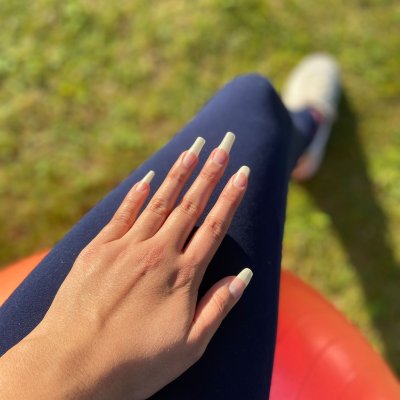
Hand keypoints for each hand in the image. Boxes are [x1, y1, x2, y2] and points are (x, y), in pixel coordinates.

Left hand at [4, 132, 252, 399]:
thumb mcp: (190, 347)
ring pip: (160, 202)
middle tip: (223, 144)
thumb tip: (244, 276)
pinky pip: (123, 213)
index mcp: (183, 275)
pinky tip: (149, 177)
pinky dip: (137, 193)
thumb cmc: (135, 363)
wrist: (72, 367)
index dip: (231, 197)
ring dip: (178, 173)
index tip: (243, 172)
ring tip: (193, 148)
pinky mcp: (99, 249)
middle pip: (190, 205)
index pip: (214, 226)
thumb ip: (218, 307)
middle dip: (210, 172)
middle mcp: (158, 253)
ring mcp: (126, 248)